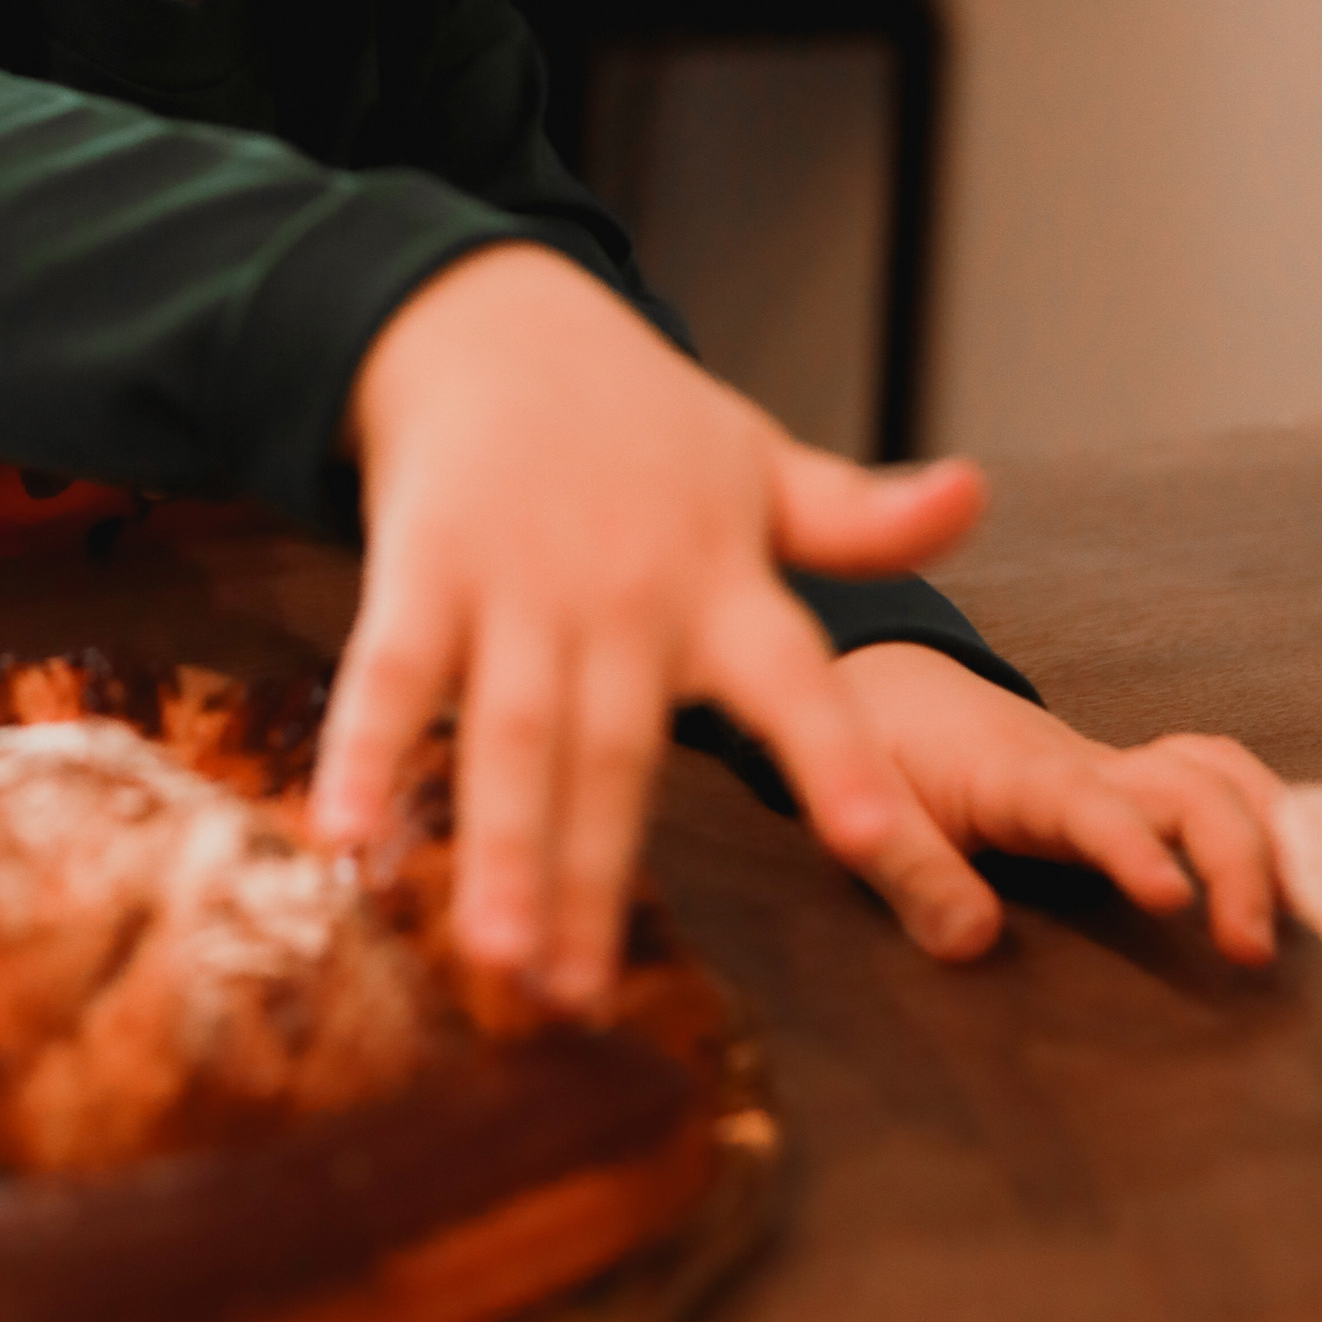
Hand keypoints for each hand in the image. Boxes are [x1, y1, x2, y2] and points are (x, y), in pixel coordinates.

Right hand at [312, 244, 988, 1010]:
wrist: (491, 320)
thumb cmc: (639, 420)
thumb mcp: (759, 462)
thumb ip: (860, 516)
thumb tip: (977, 497)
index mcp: (721, 585)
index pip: (798, 684)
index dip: (837, 762)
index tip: (879, 844)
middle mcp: (624, 596)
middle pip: (617, 751)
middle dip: (597, 875)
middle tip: (584, 1001)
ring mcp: (518, 584)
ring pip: (510, 734)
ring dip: (498, 847)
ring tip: (494, 959)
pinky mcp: (423, 567)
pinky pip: (391, 672)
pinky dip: (364, 751)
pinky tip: (343, 838)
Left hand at [838, 646, 1278, 964]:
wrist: (886, 685)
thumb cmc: (875, 752)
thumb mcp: (865, 815)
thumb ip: (911, 873)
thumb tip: (973, 945)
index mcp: (1016, 777)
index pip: (1090, 806)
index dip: (1133, 846)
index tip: (1172, 901)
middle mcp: (1083, 765)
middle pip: (1192, 787)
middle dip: (1238, 859)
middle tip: (1250, 950)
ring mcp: (1114, 770)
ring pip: (1219, 775)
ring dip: (1269, 835)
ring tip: (1303, 916)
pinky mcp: (1129, 782)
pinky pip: (1217, 780)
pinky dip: (1268, 814)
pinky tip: (1296, 872)